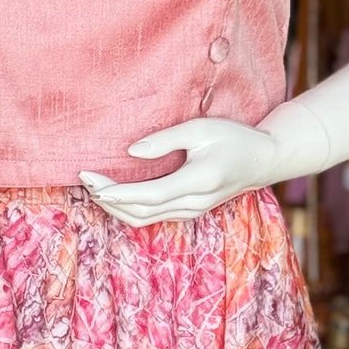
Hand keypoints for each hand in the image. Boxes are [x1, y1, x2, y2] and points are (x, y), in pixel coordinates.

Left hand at [80, 118, 284, 226]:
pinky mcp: (189, 212)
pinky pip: (153, 218)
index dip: (118, 193)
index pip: (149, 195)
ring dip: (116, 208)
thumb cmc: (234, 138)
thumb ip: (166, 139)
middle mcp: (194, 203)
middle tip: (85, 179)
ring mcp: (192, 211)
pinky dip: (129, 210)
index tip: (93, 183)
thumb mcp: (201, 128)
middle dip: (109, 200)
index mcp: (198, 181)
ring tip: (93, 188)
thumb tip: (132, 152)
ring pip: (146, 220)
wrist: (264, 160)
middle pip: (142, 212)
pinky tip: (114, 196)